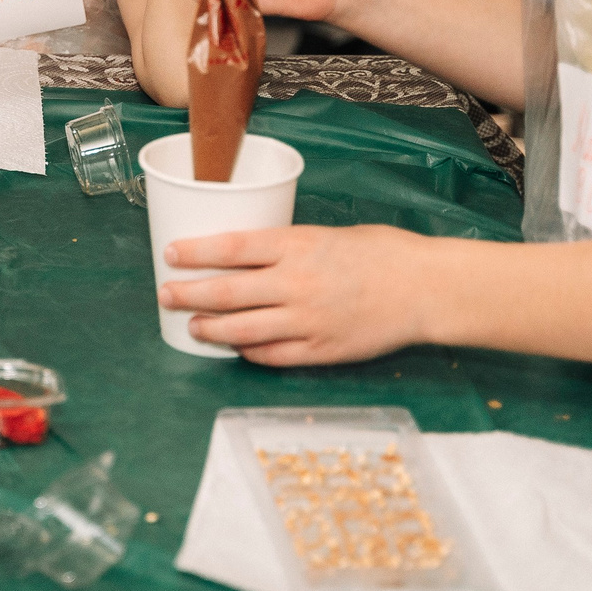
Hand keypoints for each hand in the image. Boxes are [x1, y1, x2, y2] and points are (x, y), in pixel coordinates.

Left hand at [159, 223, 428, 364]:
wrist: (425, 289)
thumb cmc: (383, 253)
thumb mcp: (329, 234)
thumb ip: (290, 247)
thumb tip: (251, 256)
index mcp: (297, 246)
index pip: (230, 248)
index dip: (194, 252)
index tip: (171, 254)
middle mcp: (295, 284)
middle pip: (225, 291)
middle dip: (188, 294)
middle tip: (166, 294)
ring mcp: (306, 320)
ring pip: (241, 329)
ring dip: (210, 328)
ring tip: (192, 326)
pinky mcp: (320, 349)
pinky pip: (272, 355)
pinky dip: (249, 352)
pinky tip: (237, 348)